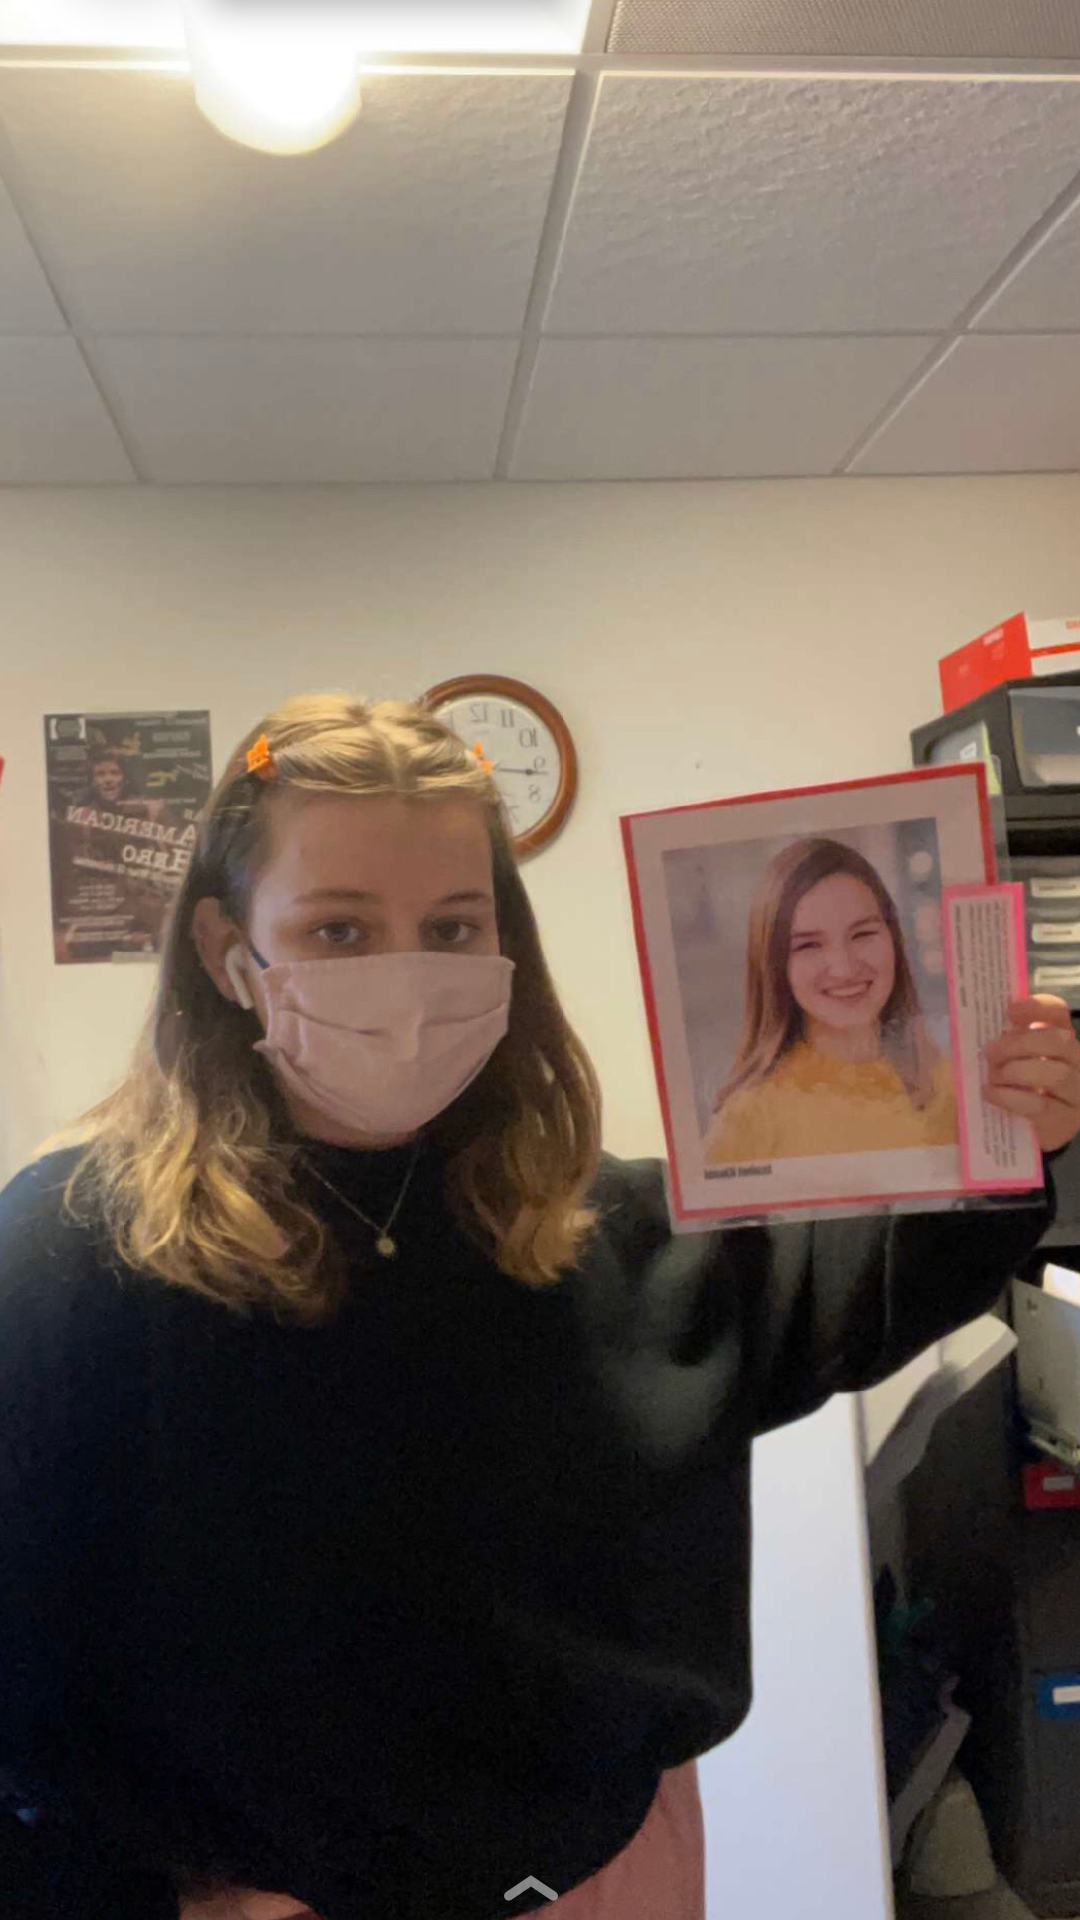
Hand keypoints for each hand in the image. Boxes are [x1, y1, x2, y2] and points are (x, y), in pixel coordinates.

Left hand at [984, 994, 1079, 1153]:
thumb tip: (990, 1034)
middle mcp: (1077, 1062)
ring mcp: (1076, 1094)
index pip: (1057, 1012)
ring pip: (1055, 1075)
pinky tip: (991, 1093)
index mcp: (1061, 1038)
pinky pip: (1039, 1106)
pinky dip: (1010, 1097)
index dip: (1036, 1007)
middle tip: (991, 1051)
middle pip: (1059, 1042)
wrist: (1025, 1130)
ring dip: (1017, 1072)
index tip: (1010, 1010)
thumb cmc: (1015, 1085)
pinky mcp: (1064, 1122)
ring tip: (994, 1076)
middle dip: (1020, 1044)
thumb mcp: (1009, 1058)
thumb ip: (1005, 1041)